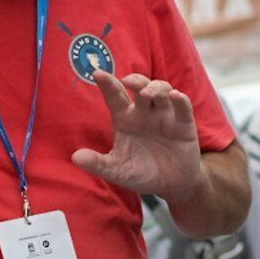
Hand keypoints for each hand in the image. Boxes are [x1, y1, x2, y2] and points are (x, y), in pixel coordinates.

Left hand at [72, 71, 203, 200]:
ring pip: (162, 91)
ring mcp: (165, 116)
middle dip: (135, 80)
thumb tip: (75, 157)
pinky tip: (175, 97)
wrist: (170, 185)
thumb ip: (98, 163)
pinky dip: (180, 100)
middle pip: (140, 87)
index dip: (107, 84)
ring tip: (148, 94)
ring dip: (156, 88)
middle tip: (128, 81)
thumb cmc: (140, 172)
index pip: (115, 97)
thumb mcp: (116, 170)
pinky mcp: (184, 125)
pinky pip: (184, 108)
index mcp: (125, 118)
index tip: (97, 73)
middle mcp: (145, 112)